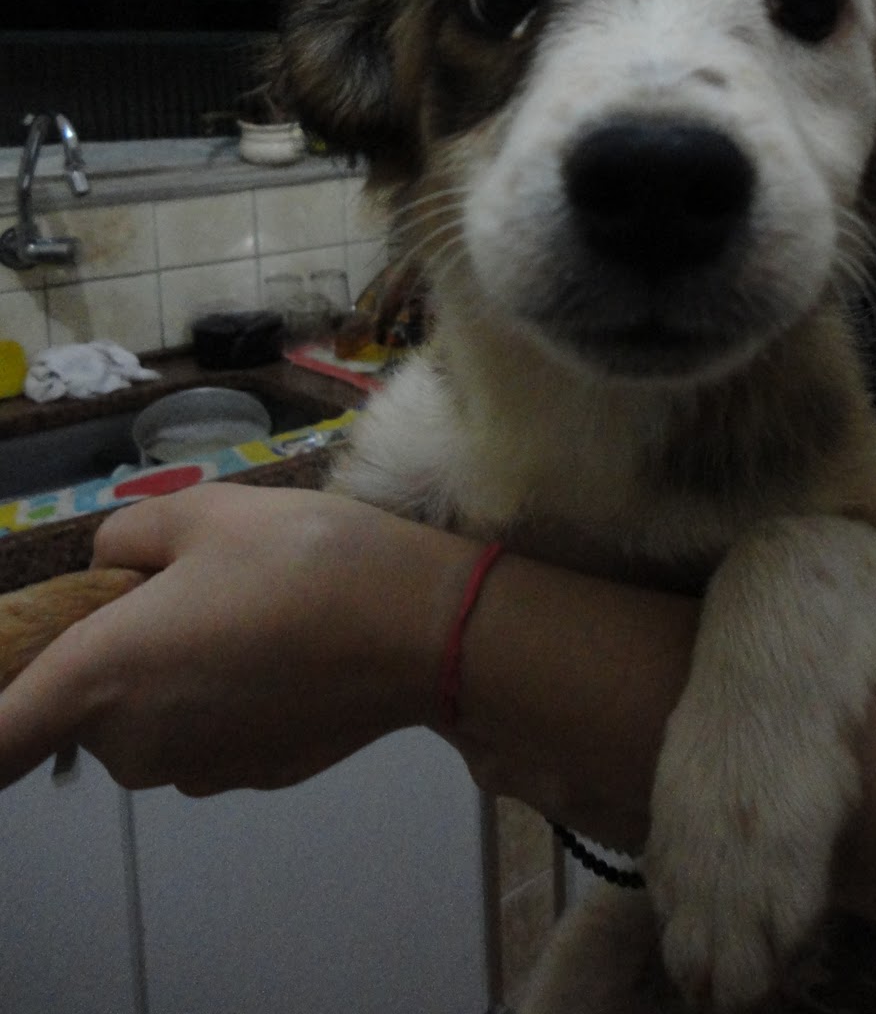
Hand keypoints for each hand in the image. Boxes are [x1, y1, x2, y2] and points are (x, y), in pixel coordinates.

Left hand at [0, 484, 475, 794]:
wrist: (420, 626)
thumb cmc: (301, 557)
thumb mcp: (204, 509)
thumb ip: (128, 536)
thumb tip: (114, 569)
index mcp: (103, 673)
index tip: (21, 673)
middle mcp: (135, 744)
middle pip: (86, 713)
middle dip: (118, 656)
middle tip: (189, 591)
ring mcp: (197, 771)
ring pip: (152, 725)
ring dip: (175, 681)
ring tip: (252, 616)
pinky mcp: (253, 780)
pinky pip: (210, 738)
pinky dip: (230, 702)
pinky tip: (288, 654)